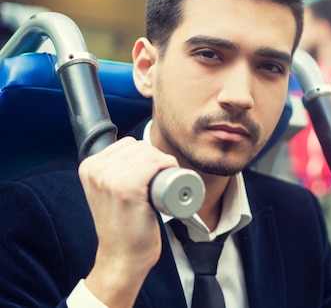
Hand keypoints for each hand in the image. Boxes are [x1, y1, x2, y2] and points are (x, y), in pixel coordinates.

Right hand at [78, 137, 178, 305]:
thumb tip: (135, 153)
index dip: (147, 157)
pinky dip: (168, 166)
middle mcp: (96, 169)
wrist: (121, 257)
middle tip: (161, 183)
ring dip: (165, 165)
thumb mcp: (106, 193)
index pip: (129, 144)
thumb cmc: (122, 226)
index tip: (152, 175)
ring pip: (151, 154)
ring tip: (163, 186)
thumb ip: (111, 173)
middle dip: (157, 160)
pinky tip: (169, 180)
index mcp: (89, 166)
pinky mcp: (127, 188)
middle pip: (141, 147)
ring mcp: (110, 178)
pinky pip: (156, 164)